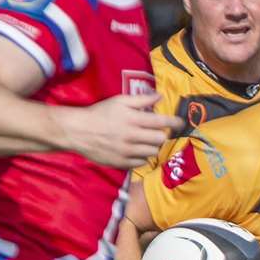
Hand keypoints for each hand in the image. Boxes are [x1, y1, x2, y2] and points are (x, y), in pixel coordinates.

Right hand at [63, 92, 182, 168]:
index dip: (175, 122)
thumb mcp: (120, 101)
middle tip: (156, 131)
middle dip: (161, 135)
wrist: (79, 131)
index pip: (162, 122)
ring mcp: (127, 152)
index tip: (181, 123)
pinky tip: (136, 150)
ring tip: (145, 140)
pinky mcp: (121, 162)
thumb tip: (160, 96)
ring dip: (152, 146)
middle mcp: (133, 137)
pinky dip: (142, 156)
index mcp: (134, 119)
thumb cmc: (100, 113)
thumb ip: (141, 99)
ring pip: (152, 152)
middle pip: (159, 139)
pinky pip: (140, 163)